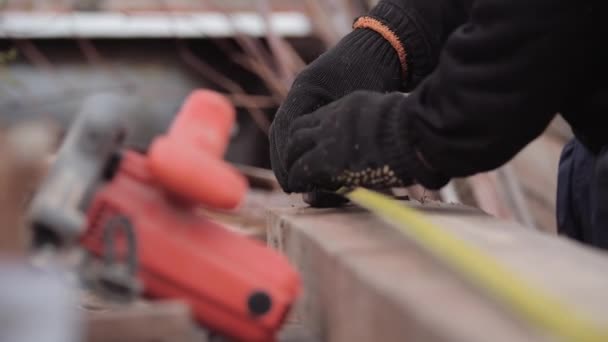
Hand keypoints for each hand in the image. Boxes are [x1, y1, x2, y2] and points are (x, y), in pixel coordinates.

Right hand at [269, 29, 403, 191]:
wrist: (382, 49)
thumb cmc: (376, 76)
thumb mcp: (362, 110)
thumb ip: (347, 140)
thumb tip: (340, 174)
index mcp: (307, 87)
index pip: (286, 128)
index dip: (286, 159)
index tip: (292, 183)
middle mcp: (300, 90)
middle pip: (279, 131)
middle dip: (282, 162)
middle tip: (289, 188)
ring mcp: (304, 94)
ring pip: (284, 130)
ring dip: (286, 157)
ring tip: (293, 182)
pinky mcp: (312, 100)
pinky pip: (296, 126)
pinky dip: (297, 147)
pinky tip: (305, 165)